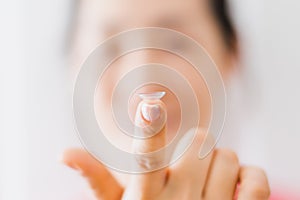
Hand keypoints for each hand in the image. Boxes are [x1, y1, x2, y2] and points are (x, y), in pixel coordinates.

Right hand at [63, 99, 269, 199]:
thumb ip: (96, 178)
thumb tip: (64, 152)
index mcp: (144, 199)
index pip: (144, 160)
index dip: (147, 130)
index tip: (148, 105)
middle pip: (199, 140)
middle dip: (194, 151)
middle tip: (186, 170)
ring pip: (228, 155)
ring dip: (218, 164)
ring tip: (205, 184)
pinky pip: (256, 180)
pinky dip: (249, 177)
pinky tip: (235, 188)